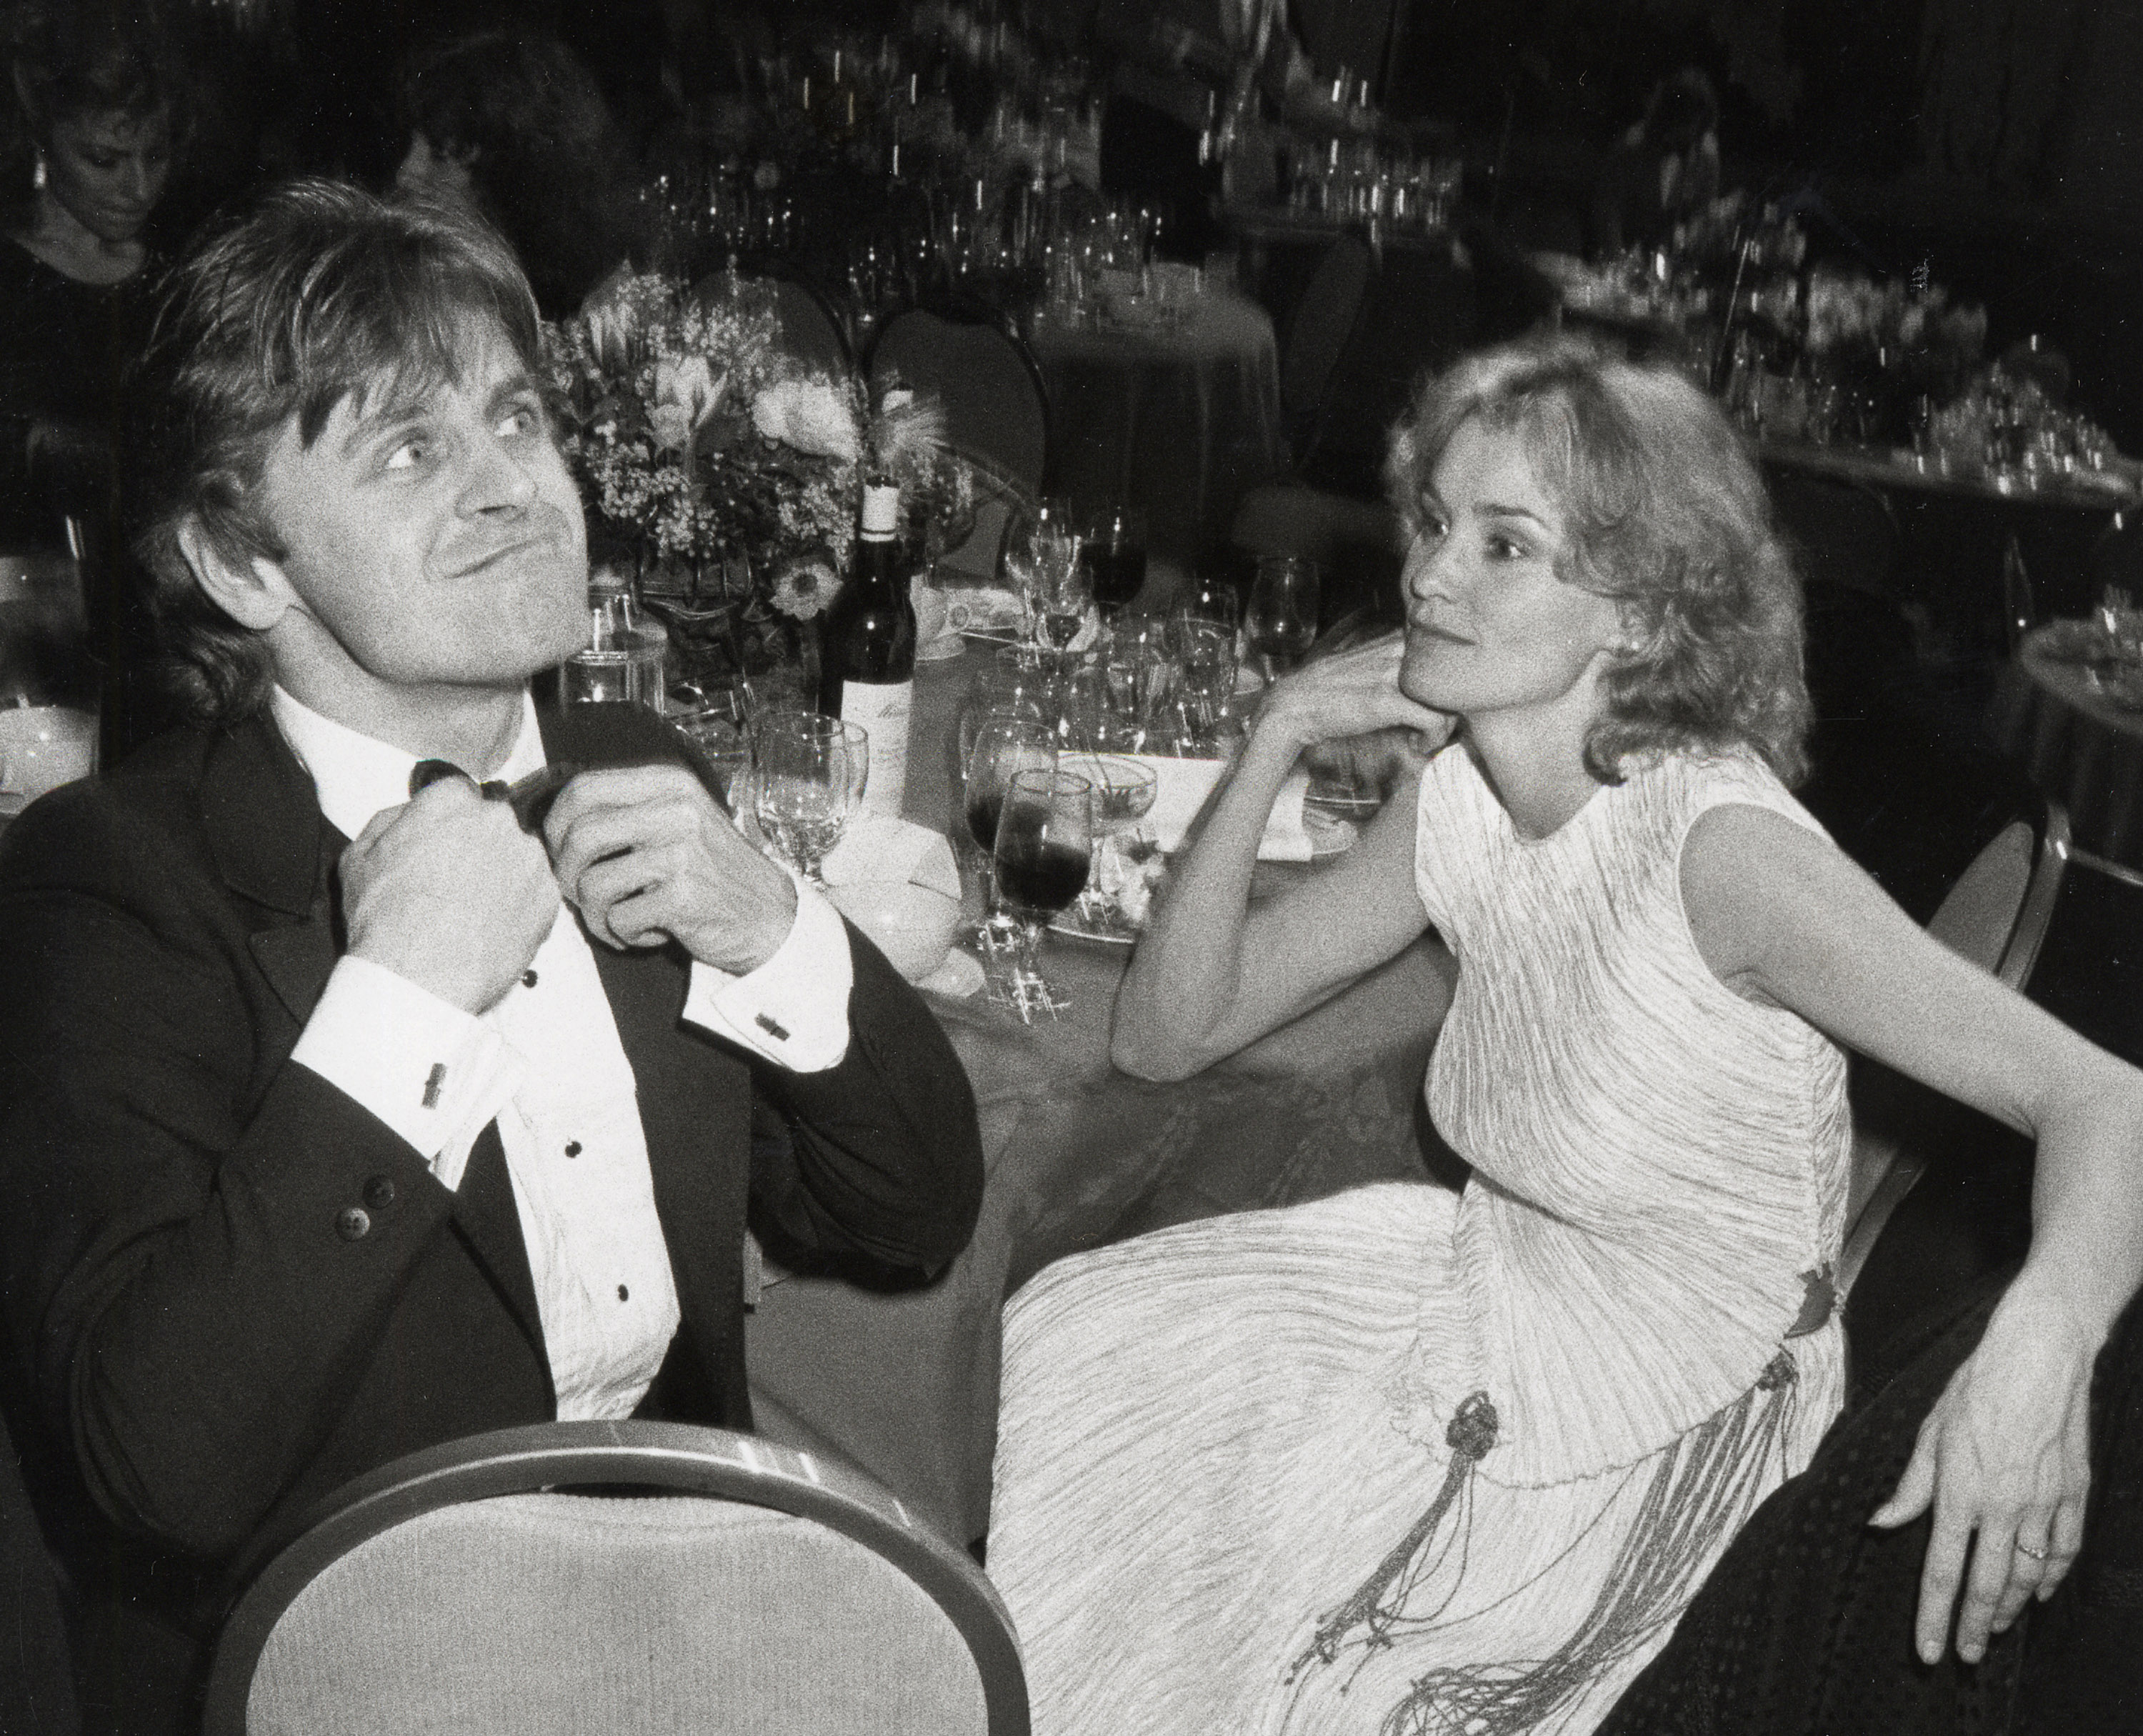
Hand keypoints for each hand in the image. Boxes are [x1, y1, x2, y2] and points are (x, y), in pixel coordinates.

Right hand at [342, 775, 559, 1014]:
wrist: (419, 977)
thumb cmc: (384, 919)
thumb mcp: (358, 857)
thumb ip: (389, 821)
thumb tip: (409, 812)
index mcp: (451, 801)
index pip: (458, 794)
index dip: (447, 823)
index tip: (440, 847)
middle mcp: (497, 820)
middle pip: (491, 825)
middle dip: (476, 847)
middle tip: (454, 885)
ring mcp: (528, 858)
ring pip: (518, 858)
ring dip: (502, 876)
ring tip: (472, 913)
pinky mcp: (549, 896)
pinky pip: (536, 893)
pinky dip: (521, 907)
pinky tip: (493, 928)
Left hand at [544, 765, 796, 973]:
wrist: (768, 914)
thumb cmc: (711, 871)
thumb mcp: (678, 819)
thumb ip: (628, 810)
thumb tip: (553, 824)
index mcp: (669, 784)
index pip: (584, 789)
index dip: (556, 824)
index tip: (559, 850)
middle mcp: (677, 810)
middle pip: (579, 836)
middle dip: (567, 874)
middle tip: (581, 893)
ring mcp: (682, 852)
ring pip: (592, 884)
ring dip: (596, 914)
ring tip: (621, 918)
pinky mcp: (684, 896)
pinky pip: (618, 920)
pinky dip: (624, 936)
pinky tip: (648, 932)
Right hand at [1254, 632, 1453, 760]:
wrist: (1294, 705)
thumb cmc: (1328, 690)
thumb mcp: (1364, 664)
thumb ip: (1391, 660)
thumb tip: (1420, 677)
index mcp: (1394, 639)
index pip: (1445, 652)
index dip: (1448, 683)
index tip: (1438, 704)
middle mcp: (1398, 650)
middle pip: (1452, 675)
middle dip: (1453, 705)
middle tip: (1440, 725)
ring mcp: (1393, 674)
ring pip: (1450, 698)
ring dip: (1446, 726)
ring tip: (1427, 738)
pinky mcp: (1388, 701)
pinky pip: (1435, 720)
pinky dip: (1432, 738)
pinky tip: (1418, 745)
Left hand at [1869, 1275, 2096, 1663]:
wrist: (2039, 1358)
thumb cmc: (1977, 1388)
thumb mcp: (1930, 1431)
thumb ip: (1910, 1486)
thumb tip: (1882, 1521)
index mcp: (1959, 1492)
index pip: (1941, 1571)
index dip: (1933, 1616)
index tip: (1928, 1651)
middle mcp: (2002, 1507)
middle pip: (1987, 1586)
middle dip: (1974, 1628)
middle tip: (1965, 1656)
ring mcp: (2043, 1504)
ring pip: (2028, 1576)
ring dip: (2011, 1609)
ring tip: (1995, 1629)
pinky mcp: (2073, 1495)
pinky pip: (2064, 1551)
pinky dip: (2052, 1578)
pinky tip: (2041, 1592)